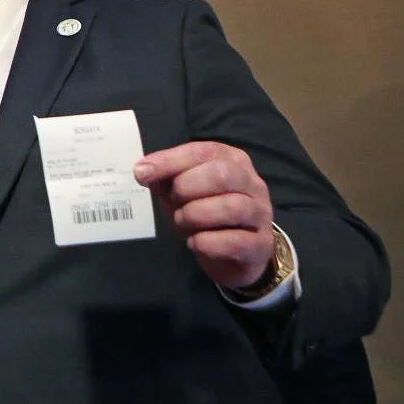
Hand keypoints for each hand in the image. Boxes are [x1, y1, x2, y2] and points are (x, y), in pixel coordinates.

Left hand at [133, 140, 273, 289]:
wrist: (237, 252)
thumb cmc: (206, 212)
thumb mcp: (183, 191)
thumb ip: (166, 178)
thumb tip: (143, 170)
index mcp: (232, 161)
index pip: (202, 152)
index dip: (170, 161)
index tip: (142, 172)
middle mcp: (252, 183)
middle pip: (222, 174)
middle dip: (187, 187)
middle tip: (171, 201)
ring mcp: (260, 214)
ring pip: (232, 207)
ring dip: (196, 215)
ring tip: (182, 221)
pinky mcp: (261, 244)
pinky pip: (237, 242)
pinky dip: (209, 243)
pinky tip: (195, 243)